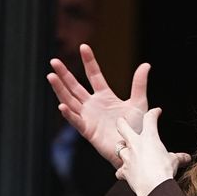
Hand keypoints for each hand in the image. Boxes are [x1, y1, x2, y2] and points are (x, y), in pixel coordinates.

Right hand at [47, 43, 149, 165]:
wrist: (134, 148)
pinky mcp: (87, 130)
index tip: (84, 47)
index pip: (94, 75)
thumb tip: (146, 65)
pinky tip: (62, 105)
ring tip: (51, 76)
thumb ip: (139, 84)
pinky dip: (68, 114)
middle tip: (54, 61)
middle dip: (64, 74)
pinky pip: (75, 121)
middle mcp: (93, 105)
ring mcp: (88, 117)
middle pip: (75, 87)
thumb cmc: (136, 129)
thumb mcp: (139, 103)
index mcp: (105, 97)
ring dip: (60, 89)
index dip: (89, 62)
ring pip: (70, 100)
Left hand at [114, 108, 187, 195]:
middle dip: (121, 123)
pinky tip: (125, 174)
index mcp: (149, 138)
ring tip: (126, 152)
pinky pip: (120, 171)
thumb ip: (179, 158)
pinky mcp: (124, 171)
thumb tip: (186, 158)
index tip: (156, 111)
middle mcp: (135, 145)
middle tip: (121, 121)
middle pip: (122, 127)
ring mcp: (128, 157)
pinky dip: (122, 172)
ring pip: (119, 149)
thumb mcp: (174, 162)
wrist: (154, 186)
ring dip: (122, 150)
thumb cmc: (164, 171)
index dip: (153, 113)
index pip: (149, 119)